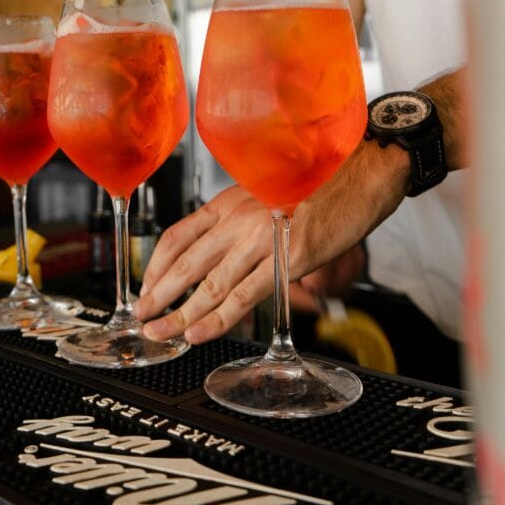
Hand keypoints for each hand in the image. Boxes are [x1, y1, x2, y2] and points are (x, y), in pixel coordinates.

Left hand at [136, 139, 409, 344]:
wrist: (362, 172)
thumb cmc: (321, 182)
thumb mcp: (266, 195)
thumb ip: (243, 223)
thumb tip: (226, 254)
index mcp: (230, 201)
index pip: (178, 235)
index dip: (156, 265)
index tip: (146, 285)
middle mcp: (238, 219)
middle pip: (185, 262)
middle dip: (158, 293)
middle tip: (142, 315)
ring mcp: (261, 239)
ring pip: (209, 284)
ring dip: (180, 313)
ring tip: (162, 332)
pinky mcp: (287, 259)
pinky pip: (245, 294)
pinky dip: (218, 317)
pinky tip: (200, 331)